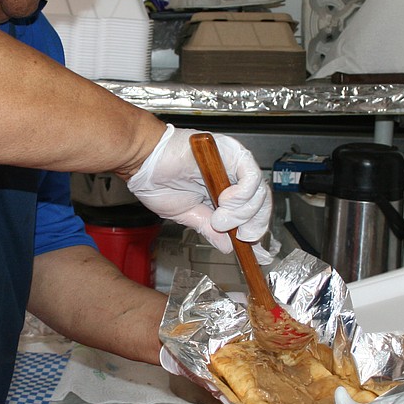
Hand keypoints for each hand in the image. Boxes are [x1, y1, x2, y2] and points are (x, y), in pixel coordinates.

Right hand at [126, 125, 272, 262]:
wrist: (142, 162)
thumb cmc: (158, 181)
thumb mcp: (188, 215)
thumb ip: (210, 229)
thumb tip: (228, 248)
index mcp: (224, 191)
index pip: (252, 211)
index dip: (256, 230)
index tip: (257, 252)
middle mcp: (232, 176)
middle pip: (261, 203)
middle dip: (253, 225)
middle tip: (239, 236)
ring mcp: (233, 163)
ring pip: (258, 192)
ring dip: (242, 212)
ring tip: (220, 218)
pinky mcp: (232, 151)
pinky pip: (251, 175)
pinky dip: (242, 194)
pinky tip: (224, 201)